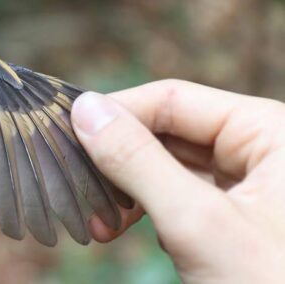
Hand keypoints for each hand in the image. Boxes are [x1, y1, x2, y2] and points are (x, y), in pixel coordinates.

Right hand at [71, 79, 284, 282]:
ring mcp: (253, 187)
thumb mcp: (197, 224)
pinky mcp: (239, 219)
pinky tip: (126, 229)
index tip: (66, 133)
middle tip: (79, 187)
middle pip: (170, 131)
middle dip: (119, 161)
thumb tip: (84, 109)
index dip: (116, 113)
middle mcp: (264, 151)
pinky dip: (148, 210)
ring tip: (100, 222)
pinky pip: (182, 196)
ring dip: (129, 190)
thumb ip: (137, 161)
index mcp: (272, 132)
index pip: (174, 99)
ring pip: (171, 165)